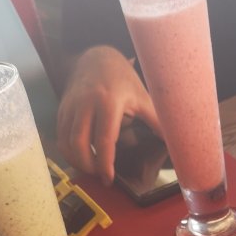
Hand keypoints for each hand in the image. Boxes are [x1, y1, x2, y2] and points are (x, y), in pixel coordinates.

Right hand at [57, 46, 160, 183]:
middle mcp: (85, 103)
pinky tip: (80, 157)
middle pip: (79, 144)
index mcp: (108, 102)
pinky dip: (68, 150)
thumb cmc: (122, 78)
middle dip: (88, 165)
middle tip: (99, 175)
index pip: (103, 139)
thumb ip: (156, 121)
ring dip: (76, 161)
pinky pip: (60, 135)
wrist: (96, 56)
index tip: (108, 179)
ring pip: (66, 142)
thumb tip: (175, 143)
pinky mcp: (62, 108)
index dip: (105, 163)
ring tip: (90, 168)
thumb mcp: (142, 97)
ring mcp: (71, 105)